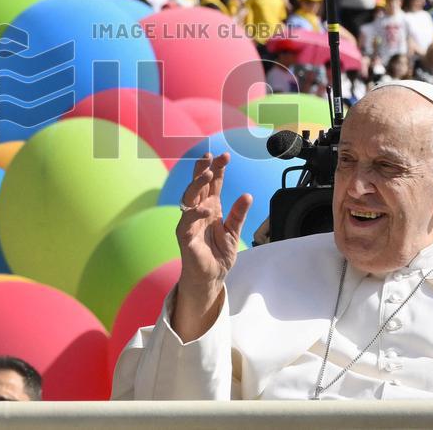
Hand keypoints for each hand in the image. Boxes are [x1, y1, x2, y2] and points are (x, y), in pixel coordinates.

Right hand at [175, 153, 251, 302]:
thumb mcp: (234, 232)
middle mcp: (199, 211)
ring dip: (197, 184)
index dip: (218, 169)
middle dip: (203, 169)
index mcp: (211, 207)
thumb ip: (238, 215)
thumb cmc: (219, 255)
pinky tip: (207, 208)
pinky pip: (187, 220)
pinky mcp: (185, 235)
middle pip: (198, 185)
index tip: (224, 156)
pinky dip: (196, 213)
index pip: (213, 184)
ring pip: (189, 197)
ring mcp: (190, 222)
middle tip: (210, 156)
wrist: (211, 277)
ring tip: (208, 174)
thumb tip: (248, 195)